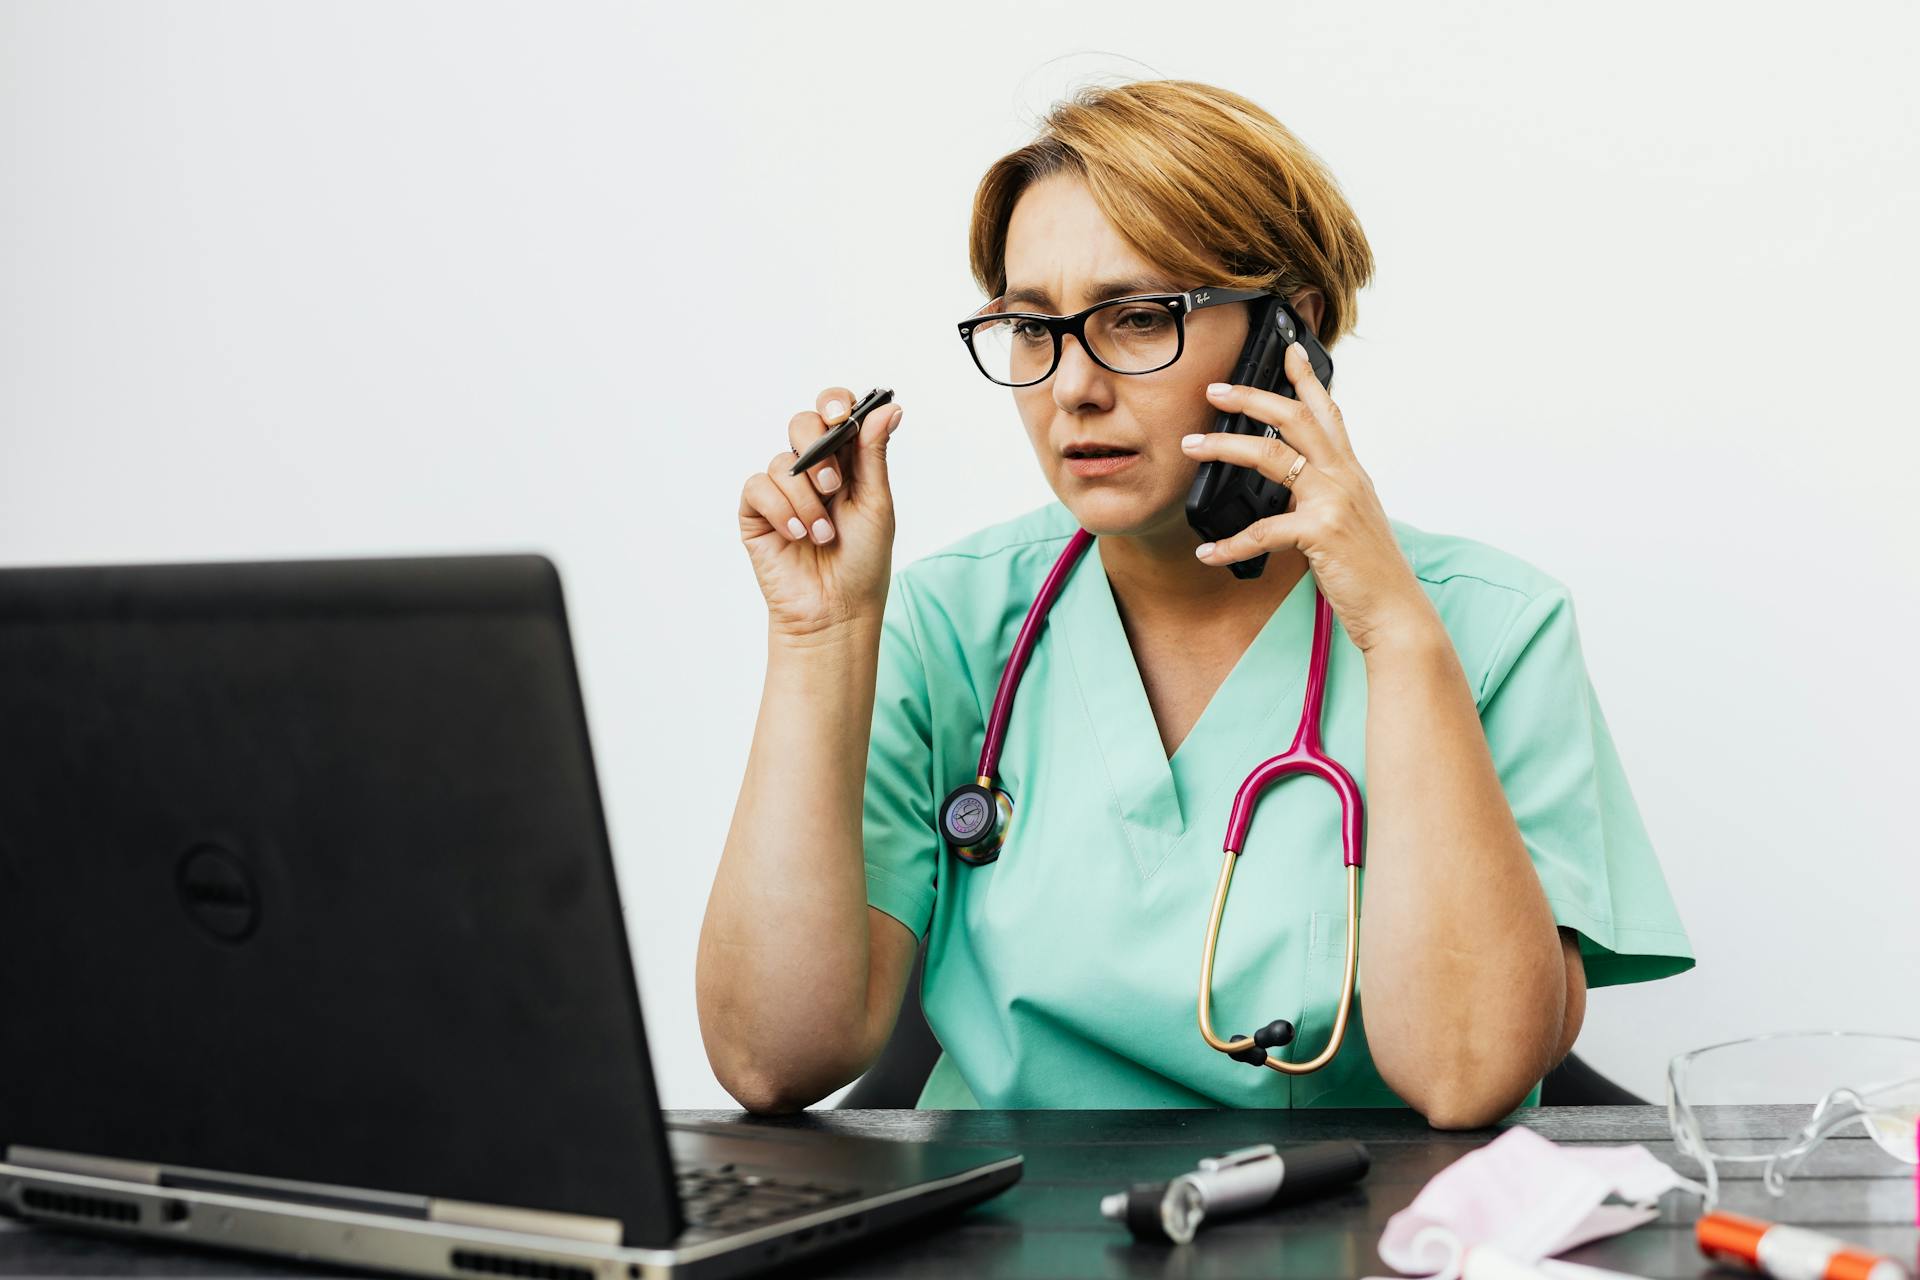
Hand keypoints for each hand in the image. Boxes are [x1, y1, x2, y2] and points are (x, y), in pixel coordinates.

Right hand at [738, 387, 904, 639]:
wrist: (835, 610)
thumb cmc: (861, 562)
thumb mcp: (876, 503)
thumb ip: (874, 453)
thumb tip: (889, 408)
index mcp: (845, 462)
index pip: (834, 413)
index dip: (834, 402)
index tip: (841, 412)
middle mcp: (812, 471)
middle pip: (801, 424)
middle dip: (818, 449)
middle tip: (834, 486)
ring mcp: (782, 491)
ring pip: (782, 462)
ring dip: (806, 500)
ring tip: (823, 534)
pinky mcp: (756, 513)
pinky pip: (758, 487)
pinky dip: (780, 510)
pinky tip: (796, 535)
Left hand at [1181, 343, 1438, 655]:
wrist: (1396, 611)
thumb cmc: (1370, 571)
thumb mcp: (1351, 521)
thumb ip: (1324, 498)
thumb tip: (1291, 491)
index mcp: (1350, 472)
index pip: (1329, 412)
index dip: (1307, 379)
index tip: (1288, 350)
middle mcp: (1344, 477)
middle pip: (1295, 418)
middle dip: (1252, 397)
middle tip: (1215, 388)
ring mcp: (1334, 501)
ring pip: (1271, 456)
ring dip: (1224, 447)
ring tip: (1191, 446)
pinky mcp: (1322, 532)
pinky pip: (1263, 531)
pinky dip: (1230, 543)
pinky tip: (1208, 552)